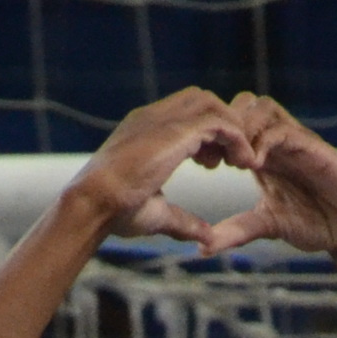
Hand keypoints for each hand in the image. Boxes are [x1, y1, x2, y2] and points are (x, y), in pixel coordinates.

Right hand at [70, 88, 253, 249]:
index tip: (212, 164)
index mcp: (144, 129)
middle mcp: (154, 118)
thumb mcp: (156, 214)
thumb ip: (182, 221)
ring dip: (233, 130)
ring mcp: (163, 120)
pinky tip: (242, 164)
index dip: (206, 133)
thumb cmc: (114, 212)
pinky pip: (219, 121)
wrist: (93, 204)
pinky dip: (237, 139)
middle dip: (222, 126)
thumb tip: (205, 237)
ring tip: (240, 163)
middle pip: (201, 100)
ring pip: (213, 104)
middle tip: (229, 162)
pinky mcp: (175, 131)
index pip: (184, 112)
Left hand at [204, 95, 336, 259]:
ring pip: (261, 107)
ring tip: (236, 162)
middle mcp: (277, 141)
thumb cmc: (316, 222)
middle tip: (216, 159)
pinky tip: (255, 165)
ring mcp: (296, 140)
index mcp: (262, 154)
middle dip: (225, 126)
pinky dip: (265, 141)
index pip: (231, 123)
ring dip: (243, 128)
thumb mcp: (268, 226)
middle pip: (242, 104)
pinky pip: (284, 130)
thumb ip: (238, 230)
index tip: (203, 164)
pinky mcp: (313, 147)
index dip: (213, 136)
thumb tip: (202, 248)